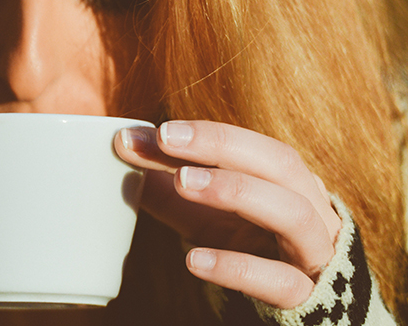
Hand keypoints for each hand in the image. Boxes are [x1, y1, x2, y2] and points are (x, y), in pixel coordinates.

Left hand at [114, 120, 341, 308]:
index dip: (208, 134)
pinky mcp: (304, 296)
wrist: (288, 305)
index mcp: (288, 182)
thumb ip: (165, 183)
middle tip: (166, 139)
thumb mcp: (201, 214)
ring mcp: (312, 253)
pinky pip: (278, 280)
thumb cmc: (244, 248)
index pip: (252, 147)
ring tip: (182, 182)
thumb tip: (123, 144)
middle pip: (281, 163)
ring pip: (292, 214)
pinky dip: (237, 268)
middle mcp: (311, 208)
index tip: (158, 130)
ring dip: (236, 191)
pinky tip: (193, 260)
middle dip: (222, 146)